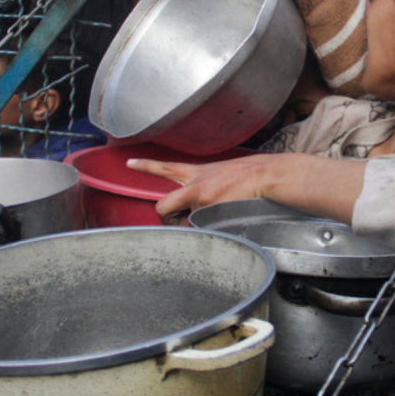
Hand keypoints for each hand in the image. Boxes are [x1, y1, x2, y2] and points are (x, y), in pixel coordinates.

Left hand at [128, 154, 274, 223]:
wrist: (266, 175)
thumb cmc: (250, 175)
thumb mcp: (221, 173)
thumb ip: (205, 186)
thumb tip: (199, 208)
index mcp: (197, 172)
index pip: (165, 167)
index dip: (145, 166)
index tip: (129, 163)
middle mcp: (193, 184)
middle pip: (162, 205)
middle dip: (166, 219)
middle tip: (177, 224)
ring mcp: (200, 198)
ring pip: (184, 223)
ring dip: (194, 228)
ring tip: (216, 221)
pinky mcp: (210, 211)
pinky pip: (200, 229)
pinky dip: (209, 232)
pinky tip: (225, 224)